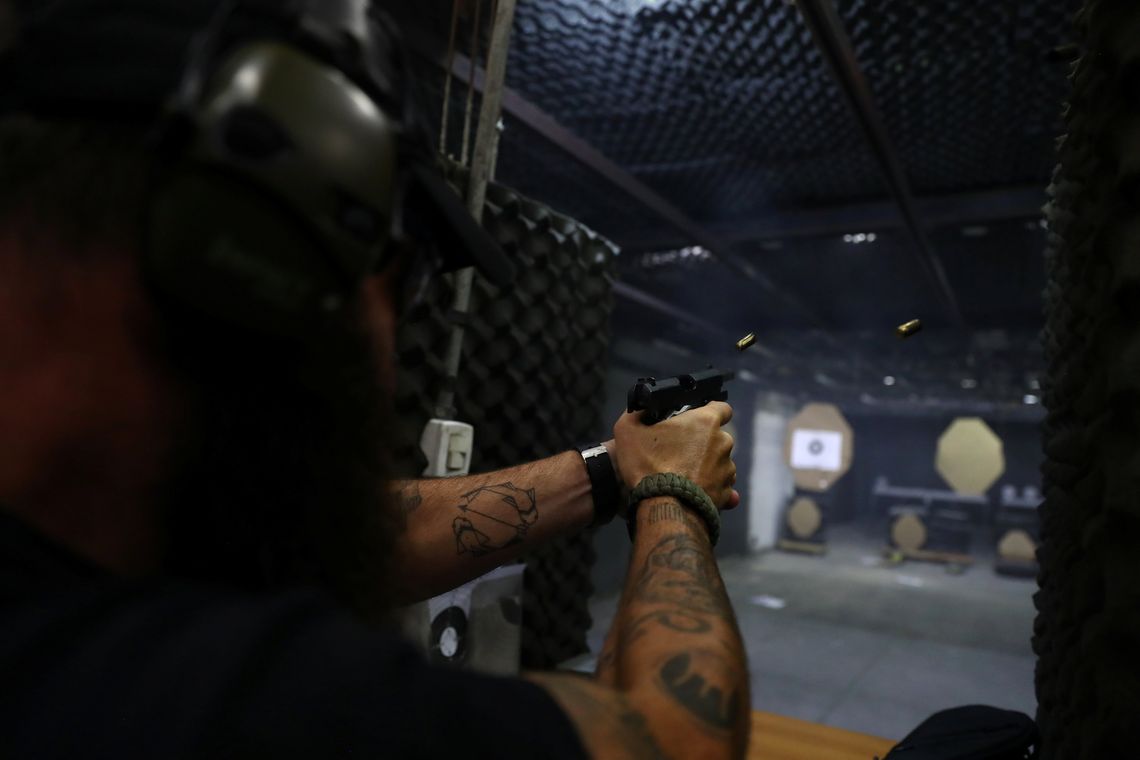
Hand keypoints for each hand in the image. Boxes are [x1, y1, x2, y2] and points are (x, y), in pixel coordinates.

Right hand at [607, 402, 738, 509]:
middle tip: (680, 452)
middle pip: (718, 437)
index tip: (697, 420)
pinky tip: (691, 492)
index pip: (722, 408)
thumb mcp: (627, 430)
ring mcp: (727, 469)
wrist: (662, 508)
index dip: (710, 412)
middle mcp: (723, 443)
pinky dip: (709, 488)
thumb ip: (635, 413)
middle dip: (703, 442)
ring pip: (720, 462)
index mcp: (705, 422)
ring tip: (683, 476)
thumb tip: (639, 409)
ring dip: (706, 466)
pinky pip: (720, 486)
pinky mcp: (726, 493)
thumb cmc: (647, 464)